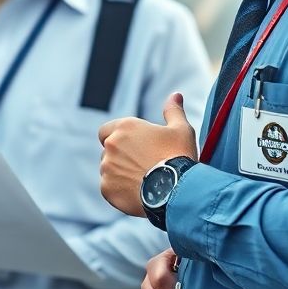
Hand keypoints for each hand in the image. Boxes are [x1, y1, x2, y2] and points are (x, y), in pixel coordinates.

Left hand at [98, 92, 198, 215]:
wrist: (177, 190)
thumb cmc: (179, 157)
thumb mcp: (181, 130)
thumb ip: (173, 111)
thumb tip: (175, 95)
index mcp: (125, 128)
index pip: (106, 131)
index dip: (118, 138)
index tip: (133, 147)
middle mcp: (111, 146)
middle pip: (109, 152)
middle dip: (121, 157)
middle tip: (143, 166)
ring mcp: (107, 168)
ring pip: (109, 170)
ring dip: (120, 174)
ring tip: (143, 181)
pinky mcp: (107, 189)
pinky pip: (110, 188)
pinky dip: (120, 190)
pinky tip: (139, 193)